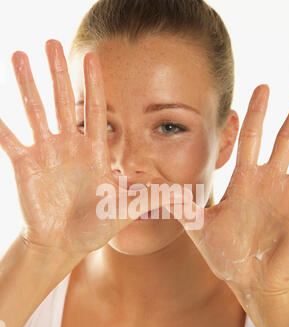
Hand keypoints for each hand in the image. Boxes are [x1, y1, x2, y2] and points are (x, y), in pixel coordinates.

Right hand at [0, 40, 179, 257]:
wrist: (65, 244)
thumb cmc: (96, 227)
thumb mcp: (128, 208)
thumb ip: (156, 197)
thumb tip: (192, 197)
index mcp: (95, 152)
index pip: (96, 112)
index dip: (95, 85)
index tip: (94, 57)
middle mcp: (70, 147)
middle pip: (64, 102)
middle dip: (59, 73)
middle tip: (51, 43)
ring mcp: (46, 154)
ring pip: (36, 112)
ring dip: (28, 85)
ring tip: (19, 56)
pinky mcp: (25, 166)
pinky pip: (9, 142)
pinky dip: (1, 127)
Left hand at [171, 85, 288, 296]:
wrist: (249, 280)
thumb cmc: (227, 254)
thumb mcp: (198, 225)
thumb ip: (179, 204)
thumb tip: (148, 191)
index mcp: (245, 181)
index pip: (251, 139)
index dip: (255, 114)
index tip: (260, 89)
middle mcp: (268, 182)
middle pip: (282, 139)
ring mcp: (287, 193)